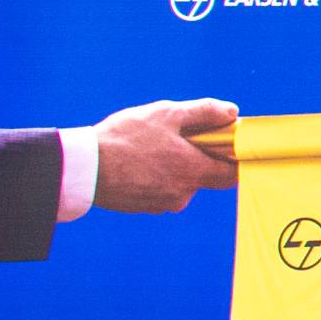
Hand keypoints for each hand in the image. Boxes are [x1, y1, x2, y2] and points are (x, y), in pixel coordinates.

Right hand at [85, 100, 235, 215]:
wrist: (84, 167)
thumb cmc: (125, 137)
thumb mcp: (166, 114)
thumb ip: (204, 112)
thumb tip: (232, 112)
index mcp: (193, 171)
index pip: (233, 174)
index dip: (235, 158)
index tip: (228, 143)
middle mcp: (183, 193)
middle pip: (207, 177)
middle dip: (201, 158)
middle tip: (183, 137)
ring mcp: (163, 204)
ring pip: (182, 183)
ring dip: (175, 166)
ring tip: (152, 146)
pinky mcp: (145, 207)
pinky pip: (162, 190)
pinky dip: (158, 176)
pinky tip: (139, 160)